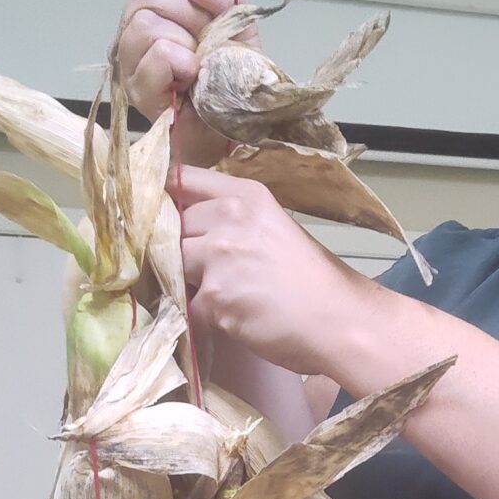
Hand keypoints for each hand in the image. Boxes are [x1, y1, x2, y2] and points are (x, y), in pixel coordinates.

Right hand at [114, 0, 253, 168]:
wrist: (231, 129)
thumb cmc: (228, 80)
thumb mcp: (236, 29)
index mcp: (152, 17)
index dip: (191, 1)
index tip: (211, 28)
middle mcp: (132, 38)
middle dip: (189, 16)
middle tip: (205, 47)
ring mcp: (129, 66)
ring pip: (146, 24)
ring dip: (184, 43)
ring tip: (197, 67)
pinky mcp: (137, 92)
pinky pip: (158, 55)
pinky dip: (183, 62)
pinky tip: (192, 79)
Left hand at [176, 163, 370, 374]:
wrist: (339, 319)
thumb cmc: (312, 279)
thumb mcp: (273, 227)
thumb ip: (231, 220)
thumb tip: (186, 229)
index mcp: (245, 195)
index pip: (181, 179)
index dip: (163, 198)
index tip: (158, 214)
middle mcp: (229, 217)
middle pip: (170, 227)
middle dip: (178, 250)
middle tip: (204, 271)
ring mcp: (220, 256)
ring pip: (173, 265)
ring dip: (188, 282)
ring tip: (219, 296)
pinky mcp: (215, 296)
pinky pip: (188, 305)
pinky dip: (203, 316)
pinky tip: (230, 318)